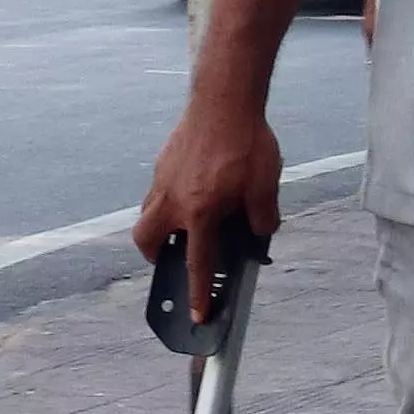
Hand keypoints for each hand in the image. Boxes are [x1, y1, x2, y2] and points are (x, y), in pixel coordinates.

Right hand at [137, 97, 284, 322]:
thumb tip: (260, 233)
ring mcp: (163, 179)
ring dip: (160, 228)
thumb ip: (263, 218)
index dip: (198, 293)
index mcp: (200, 212)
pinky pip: (159, 191)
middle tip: (174, 259)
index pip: (197, 263)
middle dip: (156, 257)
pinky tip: (194, 191)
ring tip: (184, 227)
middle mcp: (173, 200)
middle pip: (148, 241)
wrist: (224, 98)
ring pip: (148, 214)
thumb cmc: (246, 141)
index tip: (197, 315)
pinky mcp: (163, 162)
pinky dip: (169, 201)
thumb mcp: (265, 186)